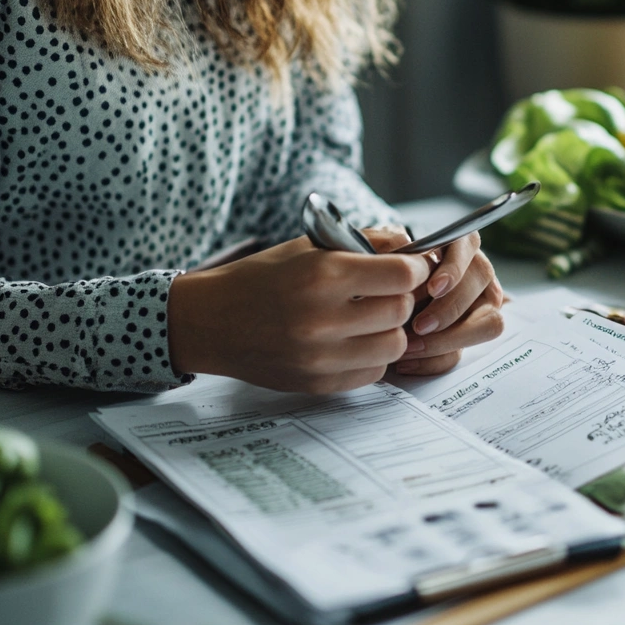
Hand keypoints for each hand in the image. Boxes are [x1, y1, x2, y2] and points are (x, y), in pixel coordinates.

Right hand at [167, 236, 429, 392]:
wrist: (210, 321)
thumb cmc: (262, 278)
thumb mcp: (309, 247)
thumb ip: (365, 242)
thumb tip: (411, 244)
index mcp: (322, 275)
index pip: (401, 275)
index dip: (414, 268)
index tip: (411, 267)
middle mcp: (323, 318)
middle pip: (401, 311)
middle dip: (401, 298)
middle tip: (388, 293)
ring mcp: (321, 356)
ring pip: (394, 346)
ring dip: (390, 330)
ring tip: (371, 319)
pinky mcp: (318, 383)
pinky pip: (372, 372)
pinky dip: (371, 356)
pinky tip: (353, 341)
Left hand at [364, 227, 505, 376]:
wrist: (370, 306)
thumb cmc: (377, 274)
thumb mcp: (374, 251)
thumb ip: (386, 242)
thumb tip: (401, 246)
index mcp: (458, 245)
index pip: (470, 245)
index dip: (456, 268)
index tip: (434, 287)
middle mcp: (476, 273)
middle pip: (481, 285)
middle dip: (450, 309)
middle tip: (419, 325)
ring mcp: (479, 307)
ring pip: (488, 324)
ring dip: (449, 339)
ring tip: (411, 346)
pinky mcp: (465, 339)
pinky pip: (462, 353)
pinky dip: (433, 361)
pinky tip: (406, 362)